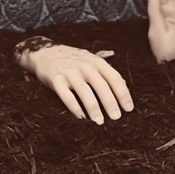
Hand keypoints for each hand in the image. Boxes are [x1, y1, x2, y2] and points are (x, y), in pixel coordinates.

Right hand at [15, 40, 132, 123]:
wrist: (45, 52)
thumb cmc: (72, 59)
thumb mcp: (91, 60)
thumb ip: (105, 71)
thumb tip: (123, 85)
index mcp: (96, 61)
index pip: (113, 77)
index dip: (122, 93)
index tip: (128, 108)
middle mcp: (84, 65)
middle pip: (101, 85)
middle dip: (110, 102)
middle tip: (116, 118)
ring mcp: (69, 72)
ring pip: (85, 91)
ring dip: (93, 107)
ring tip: (99, 121)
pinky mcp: (55, 79)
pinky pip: (66, 95)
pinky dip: (74, 107)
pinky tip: (80, 117)